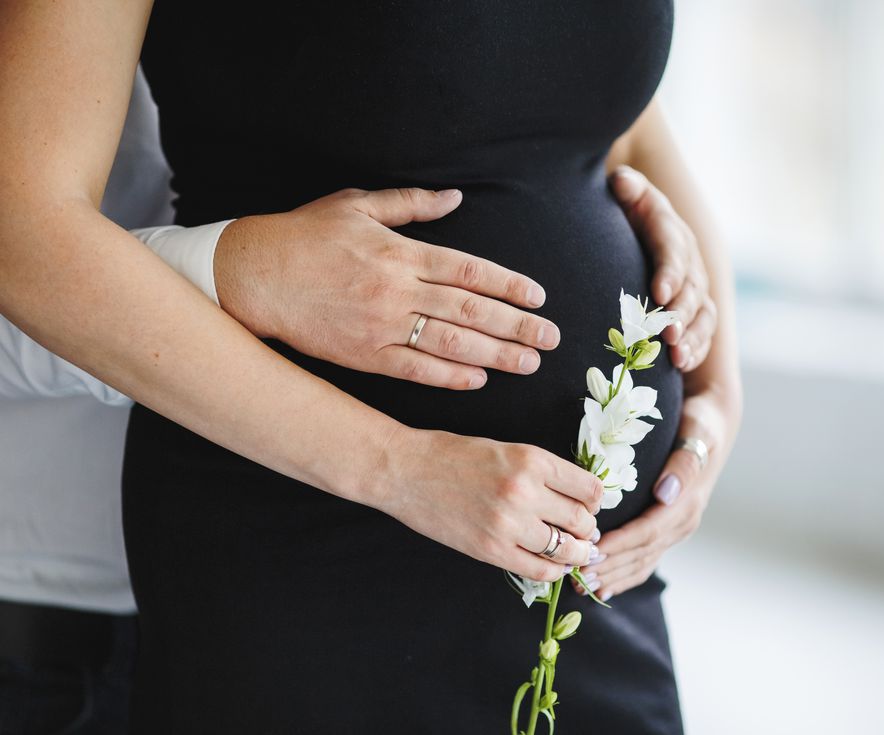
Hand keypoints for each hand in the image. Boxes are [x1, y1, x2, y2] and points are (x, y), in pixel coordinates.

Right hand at [213, 187, 560, 389]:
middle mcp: (398, 289)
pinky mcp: (364, 355)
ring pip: (451, 342)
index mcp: (401, 251)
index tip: (539, 297)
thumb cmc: (305, 235)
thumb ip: (411, 204)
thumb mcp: (357, 205)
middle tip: (552, 338)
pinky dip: (448, 374)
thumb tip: (455, 199)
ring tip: (529, 362)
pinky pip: (415, 369)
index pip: (471, 270)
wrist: (254, 275)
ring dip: (495, 354)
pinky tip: (478, 378)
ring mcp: (382, 325)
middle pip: (471, 310)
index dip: (510, 285)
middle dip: (517, 325)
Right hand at [379, 425, 603, 581]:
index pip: (590, 488)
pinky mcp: (491, 549)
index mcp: (533, 459)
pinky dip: (554, 571)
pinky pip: (539, 570)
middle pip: (582, 520)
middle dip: (588, 529)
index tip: (591, 505)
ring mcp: (508, 524)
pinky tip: (555, 566)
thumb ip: (542, 471)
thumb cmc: (453, 454)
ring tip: (576, 552)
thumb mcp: (506, 449)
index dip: (596, 500)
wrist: (406, 470)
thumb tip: (578, 497)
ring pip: (566, 549)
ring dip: (577, 554)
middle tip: (585, 532)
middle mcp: (526, 491)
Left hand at [571, 386, 739, 599]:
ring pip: (641, 562)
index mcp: (686, 504)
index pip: (647, 532)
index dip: (619, 544)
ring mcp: (675, 530)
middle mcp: (682, 523)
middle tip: (576, 575)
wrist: (713, 424)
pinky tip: (604, 588)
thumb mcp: (697, 435)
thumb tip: (666, 493)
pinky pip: (645, 560)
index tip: (591, 552)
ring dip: (612, 576)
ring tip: (581, 585)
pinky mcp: (667, 531)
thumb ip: (683, 465)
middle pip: (641, 553)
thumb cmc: (699, 425)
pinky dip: (624, 576)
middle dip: (609, 566)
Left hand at [609, 166, 716, 371]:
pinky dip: (694, 349)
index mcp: (671, 231)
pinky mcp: (692, 311)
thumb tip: (622, 183)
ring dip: (691, 337)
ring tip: (676, 356)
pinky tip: (680, 365)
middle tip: (667, 335)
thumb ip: (626, 187)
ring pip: (702, 314)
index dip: (670, 272)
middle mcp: (689, 261)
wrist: (632, 225)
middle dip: (681, 314)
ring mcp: (694, 288)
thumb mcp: (624, 192)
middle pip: (692, 289)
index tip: (658, 293)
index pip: (674, 250)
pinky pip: (701, 333)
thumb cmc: (622, 211)